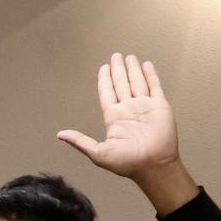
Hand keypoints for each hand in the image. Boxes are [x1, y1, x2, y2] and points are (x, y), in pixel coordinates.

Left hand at [57, 53, 197, 213]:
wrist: (153, 164)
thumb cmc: (126, 162)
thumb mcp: (98, 152)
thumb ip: (80, 141)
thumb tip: (60, 135)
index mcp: (113, 117)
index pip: (107, 93)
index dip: (105, 79)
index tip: (104, 67)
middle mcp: (128, 108)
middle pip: (121, 83)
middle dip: (118, 70)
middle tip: (115, 55)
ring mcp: (144, 106)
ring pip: (137, 82)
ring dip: (132, 69)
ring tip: (128, 56)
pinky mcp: (160, 106)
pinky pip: (154, 87)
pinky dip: (150, 75)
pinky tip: (146, 65)